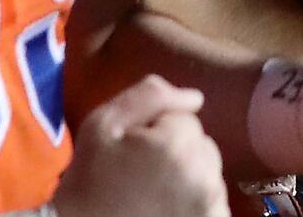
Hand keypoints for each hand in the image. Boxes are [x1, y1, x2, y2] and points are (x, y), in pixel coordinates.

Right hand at [55, 78, 227, 216]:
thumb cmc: (87, 185)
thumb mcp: (101, 127)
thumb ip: (148, 98)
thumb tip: (194, 98)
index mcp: (177, 145)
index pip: (183, 120)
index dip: (154, 135)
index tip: (132, 157)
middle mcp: (204, 175)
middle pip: (201, 146)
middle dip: (177, 155)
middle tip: (141, 178)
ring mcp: (212, 205)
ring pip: (208, 174)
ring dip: (188, 179)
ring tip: (153, 197)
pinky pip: (215, 203)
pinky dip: (197, 205)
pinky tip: (167, 211)